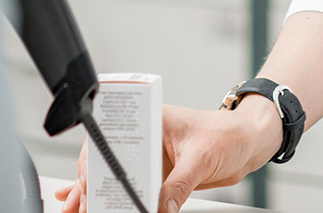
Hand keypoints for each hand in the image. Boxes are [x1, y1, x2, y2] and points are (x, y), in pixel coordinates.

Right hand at [56, 102, 279, 212]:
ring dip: (93, 194)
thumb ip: (179, 185)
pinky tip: (87, 204)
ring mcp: (149, 157)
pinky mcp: (157, 176)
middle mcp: (144, 137)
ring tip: (74, 210)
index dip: (96, 161)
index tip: (90, 183)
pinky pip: (130, 189)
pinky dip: (112, 198)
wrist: (248, 142)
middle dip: (88, 184)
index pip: (113, 137)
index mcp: (150, 119)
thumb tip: (160, 208)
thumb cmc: (228, 134)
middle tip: (79, 205)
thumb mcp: (202, 158)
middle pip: (107, 159)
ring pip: (113, 176)